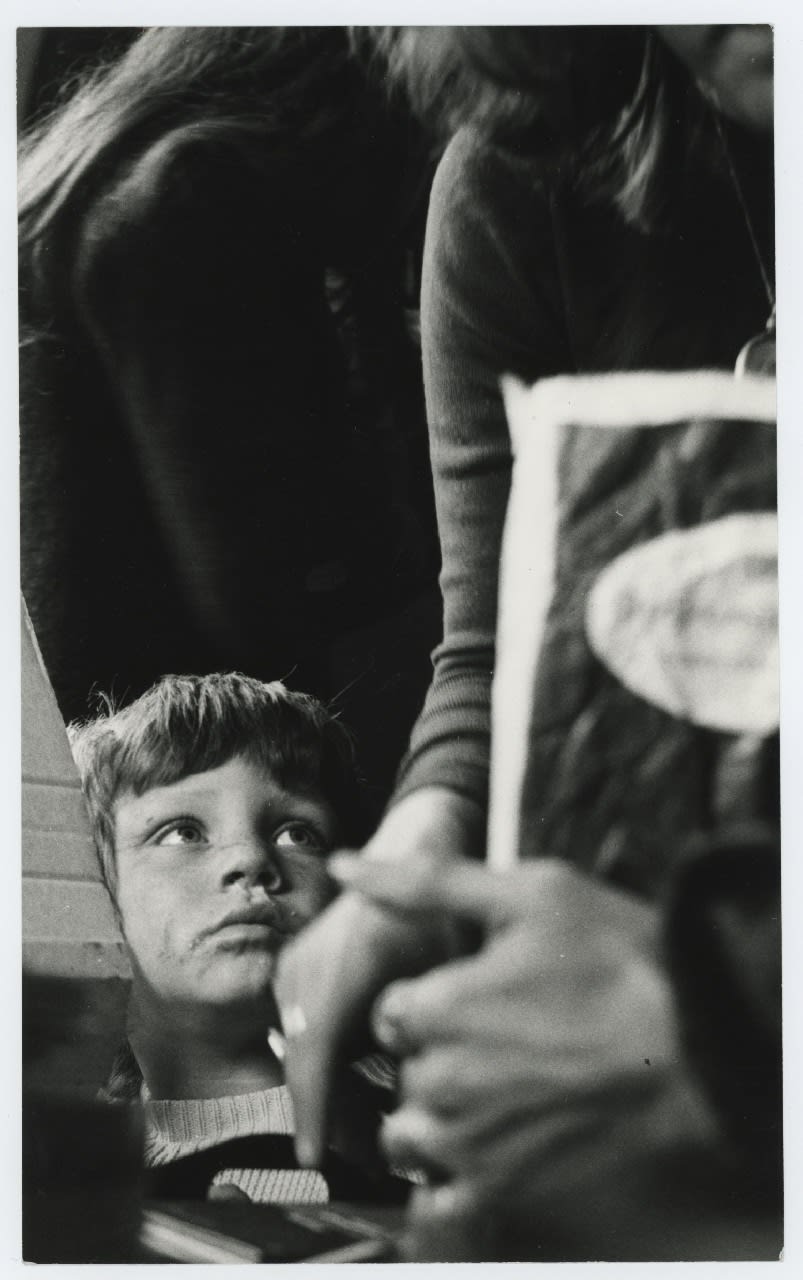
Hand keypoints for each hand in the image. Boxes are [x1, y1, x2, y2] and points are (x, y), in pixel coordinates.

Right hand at [274, 787, 483, 1166]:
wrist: (416, 847)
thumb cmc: (445, 907)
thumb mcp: (448, 965)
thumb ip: (427, 1029)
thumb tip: (413, 1103)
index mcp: (341, 963)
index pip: (315, 1053)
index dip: (315, 1111)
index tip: (313, 1161)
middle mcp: (305, 968)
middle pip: (307, 1066)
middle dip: (339, 1120)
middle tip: (385, 1164)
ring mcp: (294, 971)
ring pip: (307, 1058)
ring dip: (340, 1097)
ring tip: (388, 1134)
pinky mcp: (295, 978)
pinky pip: (309, 1039)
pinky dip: (337, 1071)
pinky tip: (376, 1092)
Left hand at [333, 856, 725, 1259]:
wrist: (702, 1046)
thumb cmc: (620, 961)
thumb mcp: (529, 893)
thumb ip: (427, 883)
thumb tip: (345, 868)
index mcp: (436, 1005)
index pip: (391, 1012)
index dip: (430, 1001)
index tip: (473, 999)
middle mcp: (439, 1079)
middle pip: (405, 1072)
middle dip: (438, 1057)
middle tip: (501, 1043)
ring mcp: (470, 1142)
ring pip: (412, 1137)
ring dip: (438, 1118)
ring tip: (498, 1094)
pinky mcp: (505, 1189)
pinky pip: (440, 1201)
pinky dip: (451, 1181)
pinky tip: (491, 1146)